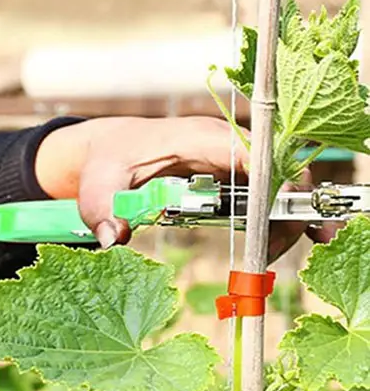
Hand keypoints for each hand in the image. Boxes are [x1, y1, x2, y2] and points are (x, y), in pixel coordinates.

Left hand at [34, 115, 328, 258]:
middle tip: (274, 252)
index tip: (282, 217)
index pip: (251, 153)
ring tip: (282, 253)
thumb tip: (114, 238)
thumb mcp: (97, 186)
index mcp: (197, 138)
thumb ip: (102, 211)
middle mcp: (223, 143)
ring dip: (289, 216)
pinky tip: (293, 238)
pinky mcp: (232, 172)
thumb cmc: (107, 161)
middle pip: (276, 169)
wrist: (111, 147)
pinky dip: (281, 213)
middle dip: (289, 208)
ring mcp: (231, 156)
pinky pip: (267, 190)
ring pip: (278, 181)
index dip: (275, 183)